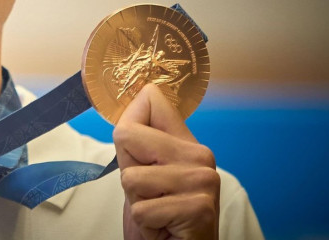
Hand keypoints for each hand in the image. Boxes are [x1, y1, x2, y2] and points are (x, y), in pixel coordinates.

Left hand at [113, 84, 219, 239]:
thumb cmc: (161, 219)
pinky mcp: (198, 208)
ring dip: (137, 202)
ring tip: (158, 212)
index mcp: (187, 143)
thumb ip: (139, 144)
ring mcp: (202, 181)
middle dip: (127, 171)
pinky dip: (145, 224)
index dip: (126, 124)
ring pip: (131, 177)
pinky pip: (142, 209)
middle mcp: (200, 156)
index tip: (133, 154)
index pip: (150, 100)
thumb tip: (132, 100)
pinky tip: (164, 227)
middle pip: (127, 134)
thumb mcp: (145, 176)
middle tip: (148, 194)